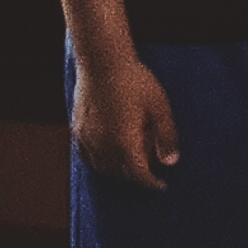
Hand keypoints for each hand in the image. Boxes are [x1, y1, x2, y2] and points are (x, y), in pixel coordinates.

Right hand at [72, 48, 178, 189]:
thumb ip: (166, 136)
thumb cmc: (135, 81)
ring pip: (103, 167)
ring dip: (119, 170)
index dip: (151, 183)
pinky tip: (110, 154)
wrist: (102, 62)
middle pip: (120, 173)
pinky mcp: (77, 130)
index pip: (138, 174)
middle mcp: (102, 146)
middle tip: (150, 165)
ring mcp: (87, 139)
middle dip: (137, 174)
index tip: (161, 186)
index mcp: (124, 142)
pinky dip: (100, 161)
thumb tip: (171, 162)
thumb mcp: (159, 106)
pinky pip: (88, 156)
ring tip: (133, 159)